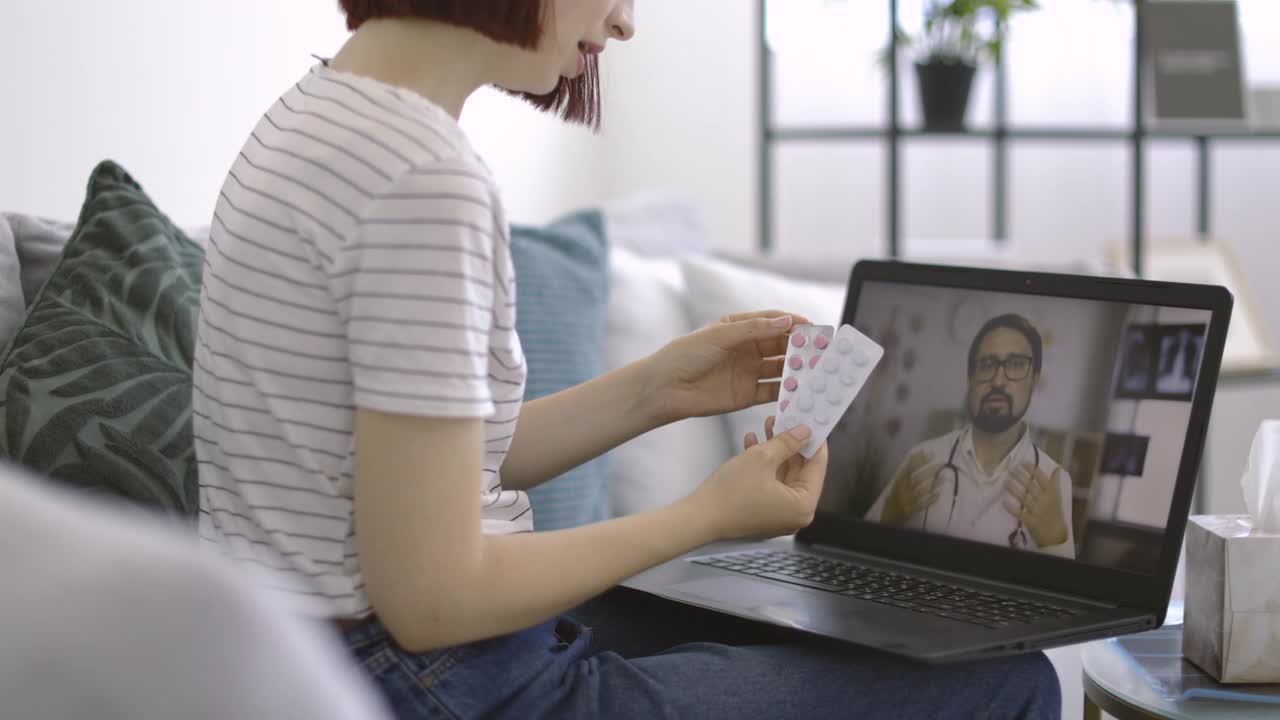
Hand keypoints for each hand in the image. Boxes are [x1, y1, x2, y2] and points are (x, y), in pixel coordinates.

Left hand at [648, 310, 810, 423]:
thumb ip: (754, 329)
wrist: (665, 388)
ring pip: (781, 369)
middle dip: (802, 348)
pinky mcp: (747, 395)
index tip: (814, 328)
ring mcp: (748, 372)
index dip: (795, 324)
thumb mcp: (720, 336)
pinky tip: (801, 393)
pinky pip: (773, 392)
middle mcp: (747, 349)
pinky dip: (787, 393)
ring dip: (798, 371)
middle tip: (823, 353)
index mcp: (740, 328)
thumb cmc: (686, 354)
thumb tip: (786, 321)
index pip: (774, 322)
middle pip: (782, 346)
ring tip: (817, 374)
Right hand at [690, 415, 827, 540]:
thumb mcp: (762, 458)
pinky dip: (765, 466)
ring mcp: (779, 515)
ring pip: (784, 475)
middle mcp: (796, 514)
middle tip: (788, 419)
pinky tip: (753, 443)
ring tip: (768, 425)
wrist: (699, 518)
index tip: (814, 421)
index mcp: (804, 505)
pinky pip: (771, 484)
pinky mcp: (763, 513)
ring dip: (776, 450)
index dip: (815, 440)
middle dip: (792, 443)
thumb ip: (787, 442)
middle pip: (801, 470)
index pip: (817, 466)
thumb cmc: (731, 492)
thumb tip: (805, 432)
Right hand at [879, 451, 943, 526]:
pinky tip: (938, 494)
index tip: (926, 452)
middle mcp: (903, 491)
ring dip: (933, 484)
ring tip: (943, 476)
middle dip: (929, 470)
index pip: (908, 469)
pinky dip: (930, 499)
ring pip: (921, 490)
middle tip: (940, 463)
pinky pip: (922, 504)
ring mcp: (907, 501)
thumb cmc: (893, 500)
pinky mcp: (912, 510)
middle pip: (917, 478)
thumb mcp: (895, 486)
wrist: (888, 518)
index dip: (917, 460)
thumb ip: (904, 475)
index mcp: (898, 483)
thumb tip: (914, 461)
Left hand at [1003, 464, 1067, 547]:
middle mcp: (1044, 500)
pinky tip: (1004, 502)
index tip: (1022, 463)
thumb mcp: (1057, 496)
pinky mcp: (1031, 521)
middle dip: (1020, 477)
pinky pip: (1020, 513)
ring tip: (1006, 482)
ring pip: (1024, 498)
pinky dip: (1012, 508)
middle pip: (1031, 486)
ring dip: (1014, 489)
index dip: (1032, 470)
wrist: (1056, 534)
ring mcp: (1037, 511)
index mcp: (1051, 494)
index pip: (1042, 478)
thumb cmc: (1055, 512)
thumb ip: (1055, 482)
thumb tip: (1058, 468)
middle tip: (1010, 469)